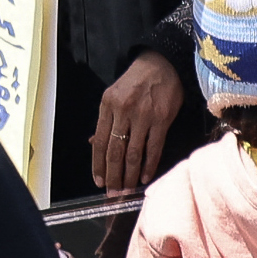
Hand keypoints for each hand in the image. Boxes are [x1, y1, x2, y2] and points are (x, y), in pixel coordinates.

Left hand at [91, 50, 186, 193]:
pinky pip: (153, 147)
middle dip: (113, 176)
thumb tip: (93, 144)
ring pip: (133, 153)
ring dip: (130, 175)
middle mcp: (123, 111)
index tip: (99, 181)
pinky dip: (149, 165)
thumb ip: (105, 120)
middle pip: (115, 151)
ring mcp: (143, 115)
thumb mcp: (114, 95)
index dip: (98, 165)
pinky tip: (146, 177)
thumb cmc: (137, 81)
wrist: (163, 63)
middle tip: (112, 193)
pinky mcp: (162, 118)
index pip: (99, 142)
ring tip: (127, 189)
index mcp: (107, 105)